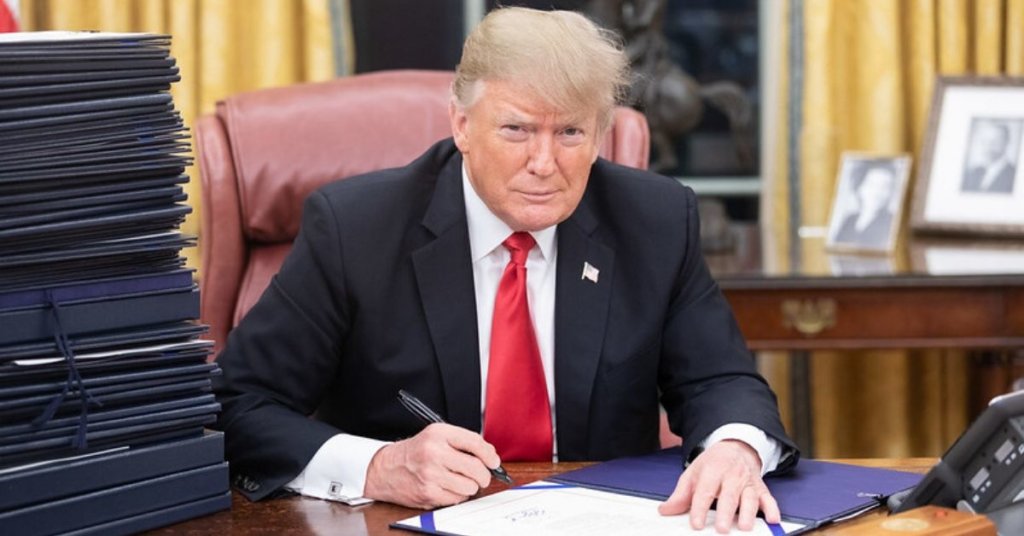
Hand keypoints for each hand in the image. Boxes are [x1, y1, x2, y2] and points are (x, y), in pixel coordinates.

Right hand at [362, 423, 499, 508]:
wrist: (386, 469)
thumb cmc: (415, 452)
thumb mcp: (435, 436)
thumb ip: (462, 442)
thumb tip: (489, 456)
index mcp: (438, 434)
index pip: (474, 442)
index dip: (489, 454)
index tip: (494, 461)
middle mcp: (434, 452)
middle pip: (476, 467)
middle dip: (484, 475)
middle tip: (482, 476)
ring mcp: (430, 474)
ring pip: (469, 486)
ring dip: (469, 486)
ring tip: (459, 481)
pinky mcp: (428, 493)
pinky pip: (457, 498)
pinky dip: (457, 495)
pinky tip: (447, 487)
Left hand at [658, 439, 778, 532]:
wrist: (735, 447)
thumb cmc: (712, 464)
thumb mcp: (693, 474)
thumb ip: (681, 494)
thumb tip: (665, 510)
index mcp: (712, 470)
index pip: (705, 491)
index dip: (700, 508)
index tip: (696, 524)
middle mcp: (732, 476)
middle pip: (729, 496)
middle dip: (726, 513)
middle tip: (722, 529)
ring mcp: (748, 482)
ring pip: (750, 498)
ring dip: (748, 513)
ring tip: (744, 527)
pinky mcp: (761, 488)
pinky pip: (769, 498)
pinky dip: (772, 508)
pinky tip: (772, 519)